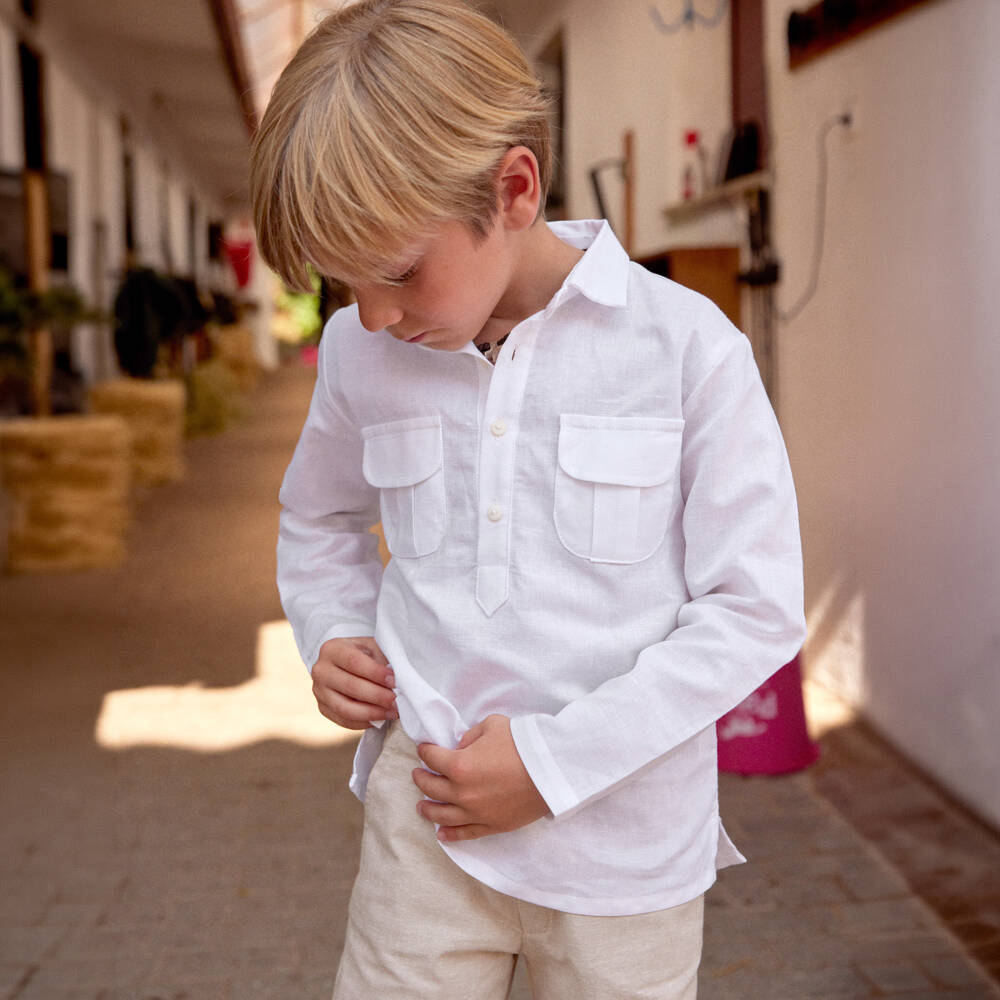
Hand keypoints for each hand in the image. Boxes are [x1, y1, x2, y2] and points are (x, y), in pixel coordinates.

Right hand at [311, 636, 395, 729]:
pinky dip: (365, 722)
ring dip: (372, 713)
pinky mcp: (323, 708)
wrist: (344, 663)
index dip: (375, 673)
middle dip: (377, 696)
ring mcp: (319, 691)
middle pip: (350, 686)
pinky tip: (381, 718)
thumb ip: (382, 660)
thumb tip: (398, 679)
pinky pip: (344, 721)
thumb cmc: (364, 654)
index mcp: (332, 649)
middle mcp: (321, 670)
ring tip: (392, 712)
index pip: (354, 662)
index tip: (394, 681)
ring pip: (345, 708)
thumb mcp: (372, 647)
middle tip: (396, 701)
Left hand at [412, 714, 548, 841]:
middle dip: (421, 779)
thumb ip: (470, 736)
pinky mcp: (491, 825)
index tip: (424, 749)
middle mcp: (462, 793)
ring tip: (421, 806)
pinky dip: (450, 835)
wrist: (551, 769)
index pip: (432, 758)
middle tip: (418, 774)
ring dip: (428, 809)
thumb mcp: (492, 725)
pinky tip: (441, 834)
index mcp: (459, 766)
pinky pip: (465, 834)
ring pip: (442, 815)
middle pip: (431, 788)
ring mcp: (475, 813)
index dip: (425, 751)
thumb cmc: (522, 743)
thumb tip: (462, 746)